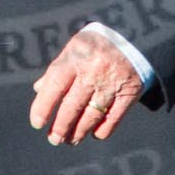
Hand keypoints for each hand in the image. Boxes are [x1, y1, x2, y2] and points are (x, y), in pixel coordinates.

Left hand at [29, 28, 141, 145]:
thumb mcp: (75, 48)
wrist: (137, 34)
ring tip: (70, 140)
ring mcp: (113, 82)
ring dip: (78, 132)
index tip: (37, 123)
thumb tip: (39, 90)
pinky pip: (112, 119)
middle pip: (72, 106)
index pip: (55, 85)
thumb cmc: (97, 44)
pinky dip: (102, 130)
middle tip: (54, 139)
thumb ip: (58, 69)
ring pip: (91, 116)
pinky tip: (93, 134)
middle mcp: (94, 69)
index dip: (43, 106)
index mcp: (77, 55)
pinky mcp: (130, 92)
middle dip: (61, 127)